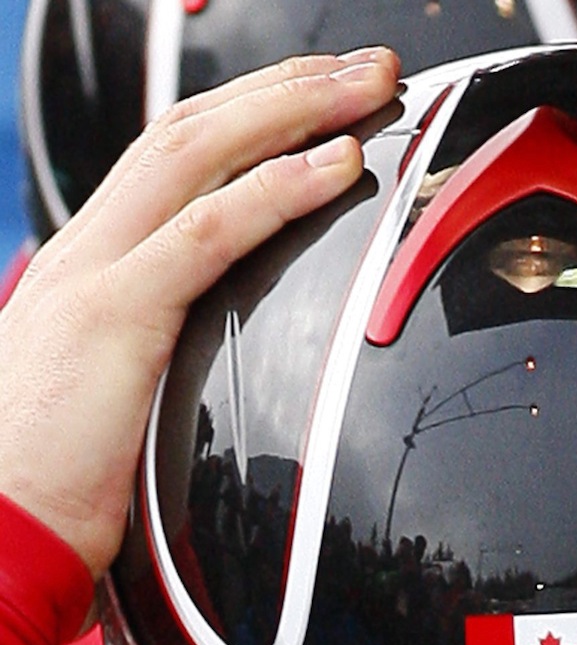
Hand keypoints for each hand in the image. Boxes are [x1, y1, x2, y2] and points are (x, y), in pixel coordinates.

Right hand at [0, 49, 400, 582]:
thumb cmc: (54, 487)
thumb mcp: (116, 398)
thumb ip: (160, 356)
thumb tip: (216, 364)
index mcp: (89, 266)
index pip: (172, 158)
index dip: (250, 117)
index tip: (319, 101)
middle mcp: (89, 251)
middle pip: (192, 130)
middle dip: (285, 88)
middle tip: (366, 68)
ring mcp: (96, 275)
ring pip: (200, 154)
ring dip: (293, 111)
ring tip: (366, 87)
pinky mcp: (113, 317)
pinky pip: (207, 233)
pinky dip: (277, 191)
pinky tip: (336, 164)